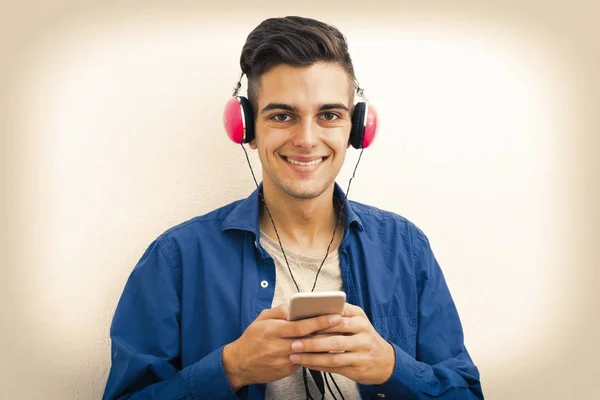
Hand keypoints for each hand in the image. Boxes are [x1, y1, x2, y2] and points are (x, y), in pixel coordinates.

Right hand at [222, 304, 342, 390]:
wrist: (239, 364)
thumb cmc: (252, 338)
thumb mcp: (261, 319)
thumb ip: (279, 311)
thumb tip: (296, 305)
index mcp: (273, 330)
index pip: (300, 325)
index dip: (319, 321)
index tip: (334, 316)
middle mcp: (278, 346)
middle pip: (308, 339)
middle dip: (327, 332)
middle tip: (343, 325)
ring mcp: (283, 361)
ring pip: (309, 352)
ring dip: (324, 345)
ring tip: (339, 336)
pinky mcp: (285, 371)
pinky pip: (303, 362)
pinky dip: (314, 355)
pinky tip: (324, 349)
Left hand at [287, 303, 394, 384]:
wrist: (386, 361)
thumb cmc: (364, 337)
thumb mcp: (357, 320)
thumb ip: (339, 314)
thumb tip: (311, 311)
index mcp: (359, 317)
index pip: (336, 316)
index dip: (317, 320)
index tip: (299, 321)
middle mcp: (362, 333)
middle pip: (334, 336)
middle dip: (312, 339)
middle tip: (293, 340)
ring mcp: (361, 352)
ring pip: (332, 355)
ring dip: (311, 355)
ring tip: (295, 354)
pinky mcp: (357, 368)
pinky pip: (334, 367)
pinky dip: (317, 365)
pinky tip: (305, 363)